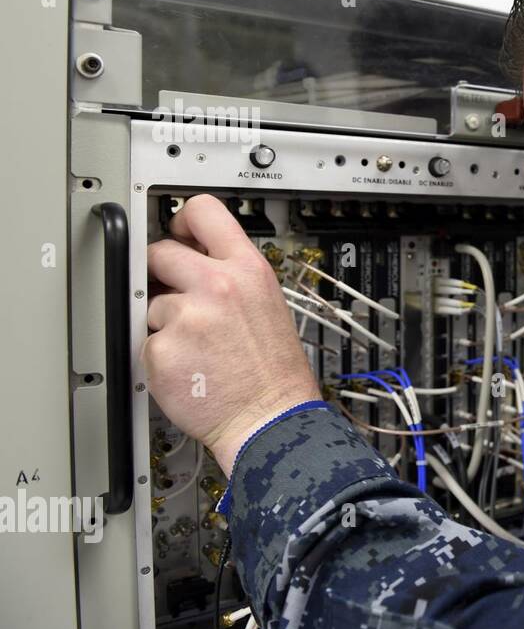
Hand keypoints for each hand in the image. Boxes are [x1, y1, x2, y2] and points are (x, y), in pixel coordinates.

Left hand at [144, 194, 320, 476]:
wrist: (270, 418)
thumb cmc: (272, 371)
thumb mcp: (266, 304)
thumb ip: (231, 274)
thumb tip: (194, 258)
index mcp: (247, 270)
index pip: (203, 211)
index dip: (182, 220)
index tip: (177, 231)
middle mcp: (216, 287)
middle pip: (160, 251)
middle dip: (161, 272)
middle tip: (179, 296)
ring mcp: (186, 318)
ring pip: (151, 303)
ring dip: (165, 321)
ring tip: (198, 346)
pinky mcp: (161, 349)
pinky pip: (146, 340)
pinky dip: (160, 354)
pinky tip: (188, 366)